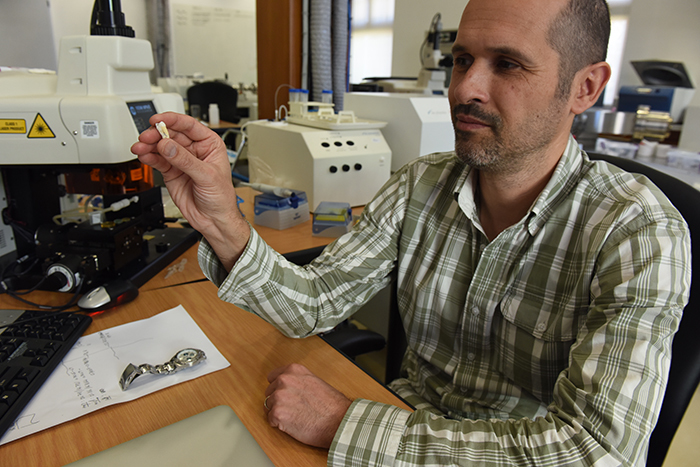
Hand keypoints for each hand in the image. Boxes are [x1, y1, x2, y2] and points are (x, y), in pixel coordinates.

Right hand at [130, 112, 248, 269]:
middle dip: (157, 133)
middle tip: (146, 136)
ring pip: (161, 146)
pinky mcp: (171, 171)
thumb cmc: (221, 197)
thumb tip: (168, 146)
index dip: (173, 120)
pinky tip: (143, 155)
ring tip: (140, 147)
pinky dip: (148, 157)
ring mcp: (181, 160)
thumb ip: (185, 161)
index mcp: (209, 144)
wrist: (213, 219)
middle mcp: (194, 149)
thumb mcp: (207, 176)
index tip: (158, 120)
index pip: (189, 126)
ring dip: (149, 145)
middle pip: (171, 134)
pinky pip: (157, 160)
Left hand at [264, 363, 352, 448]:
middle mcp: (284, 380)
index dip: (278, 388)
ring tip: (294, 416)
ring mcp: (279, 396)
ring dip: (278, 412)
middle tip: (293, 408)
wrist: (338, 420)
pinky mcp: (277, 413)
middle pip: (269, 392)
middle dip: (278, 401)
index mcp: (293, 370)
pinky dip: (279, 424)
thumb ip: (298, 381)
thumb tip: (289, 387)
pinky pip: (270, 420)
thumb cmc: (331, 405)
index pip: (273, 377)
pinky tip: (292, 424)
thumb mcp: (314, 381)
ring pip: (268, 406)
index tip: (284, 394)